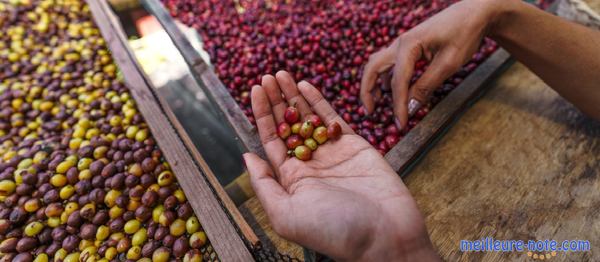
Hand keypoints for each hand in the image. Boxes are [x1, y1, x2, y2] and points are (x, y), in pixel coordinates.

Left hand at [244, 71, 437, 260]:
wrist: (386, 236)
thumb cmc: (334, 231)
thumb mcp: (286, 214)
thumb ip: (264, 184)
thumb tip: (246, 157)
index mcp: (291, 181)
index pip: (271, 140)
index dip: (262, 114)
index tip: (256, 89)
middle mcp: (310, 165)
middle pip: (288, 125)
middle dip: (276, 101)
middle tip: (267, 76)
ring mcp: (333, 154)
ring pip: (309, 118)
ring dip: (294, 96)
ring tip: (282, 74)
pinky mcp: (356, 146)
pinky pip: (334, 119)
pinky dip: (319, 102)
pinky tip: (305, 86)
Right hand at [360, 0, 504, 128]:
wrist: (475, 13)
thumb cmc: (464, 34)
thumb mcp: (448, 63)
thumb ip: (426, 86)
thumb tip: (411, 107)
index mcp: (408, 45)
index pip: (397, 82)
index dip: (398, 106)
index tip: (400, 124)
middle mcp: (400, 43)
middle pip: (372, 68)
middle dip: (367, 91)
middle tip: (369, 112)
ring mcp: (403, 43)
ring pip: (377, 64)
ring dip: (372, 84)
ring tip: (376, 104)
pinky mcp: (409, 46)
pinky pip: (389, 63)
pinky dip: (384, 78)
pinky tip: (390, 90)